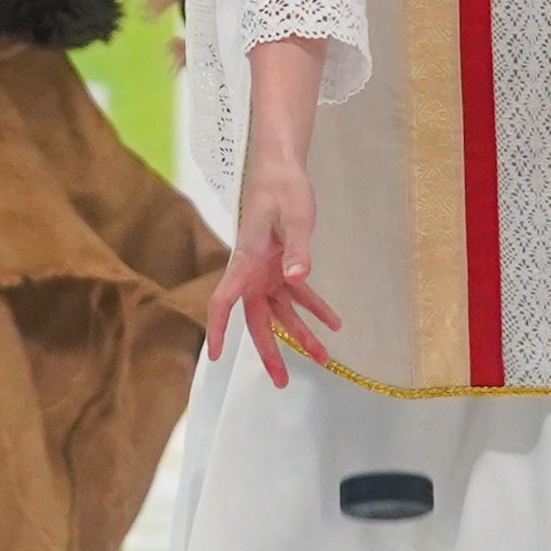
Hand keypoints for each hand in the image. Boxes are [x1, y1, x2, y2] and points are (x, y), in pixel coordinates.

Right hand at [207, 151, 333, 387]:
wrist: (282, 168)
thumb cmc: (282, 188)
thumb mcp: (296, 216)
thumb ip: (299, 248)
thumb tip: (299, 279)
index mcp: (246, 262)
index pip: (224, 302)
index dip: (218, 330)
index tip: (216, 356)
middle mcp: (252, 272)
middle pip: (257, 319)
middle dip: (269, 352)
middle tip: (281, 383)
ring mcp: (267, 271)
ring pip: (281, 312)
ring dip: (300, 334)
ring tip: (323, 357)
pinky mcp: (282, 265)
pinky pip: (297, 294)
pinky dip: (314, 308)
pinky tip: (334, 322)